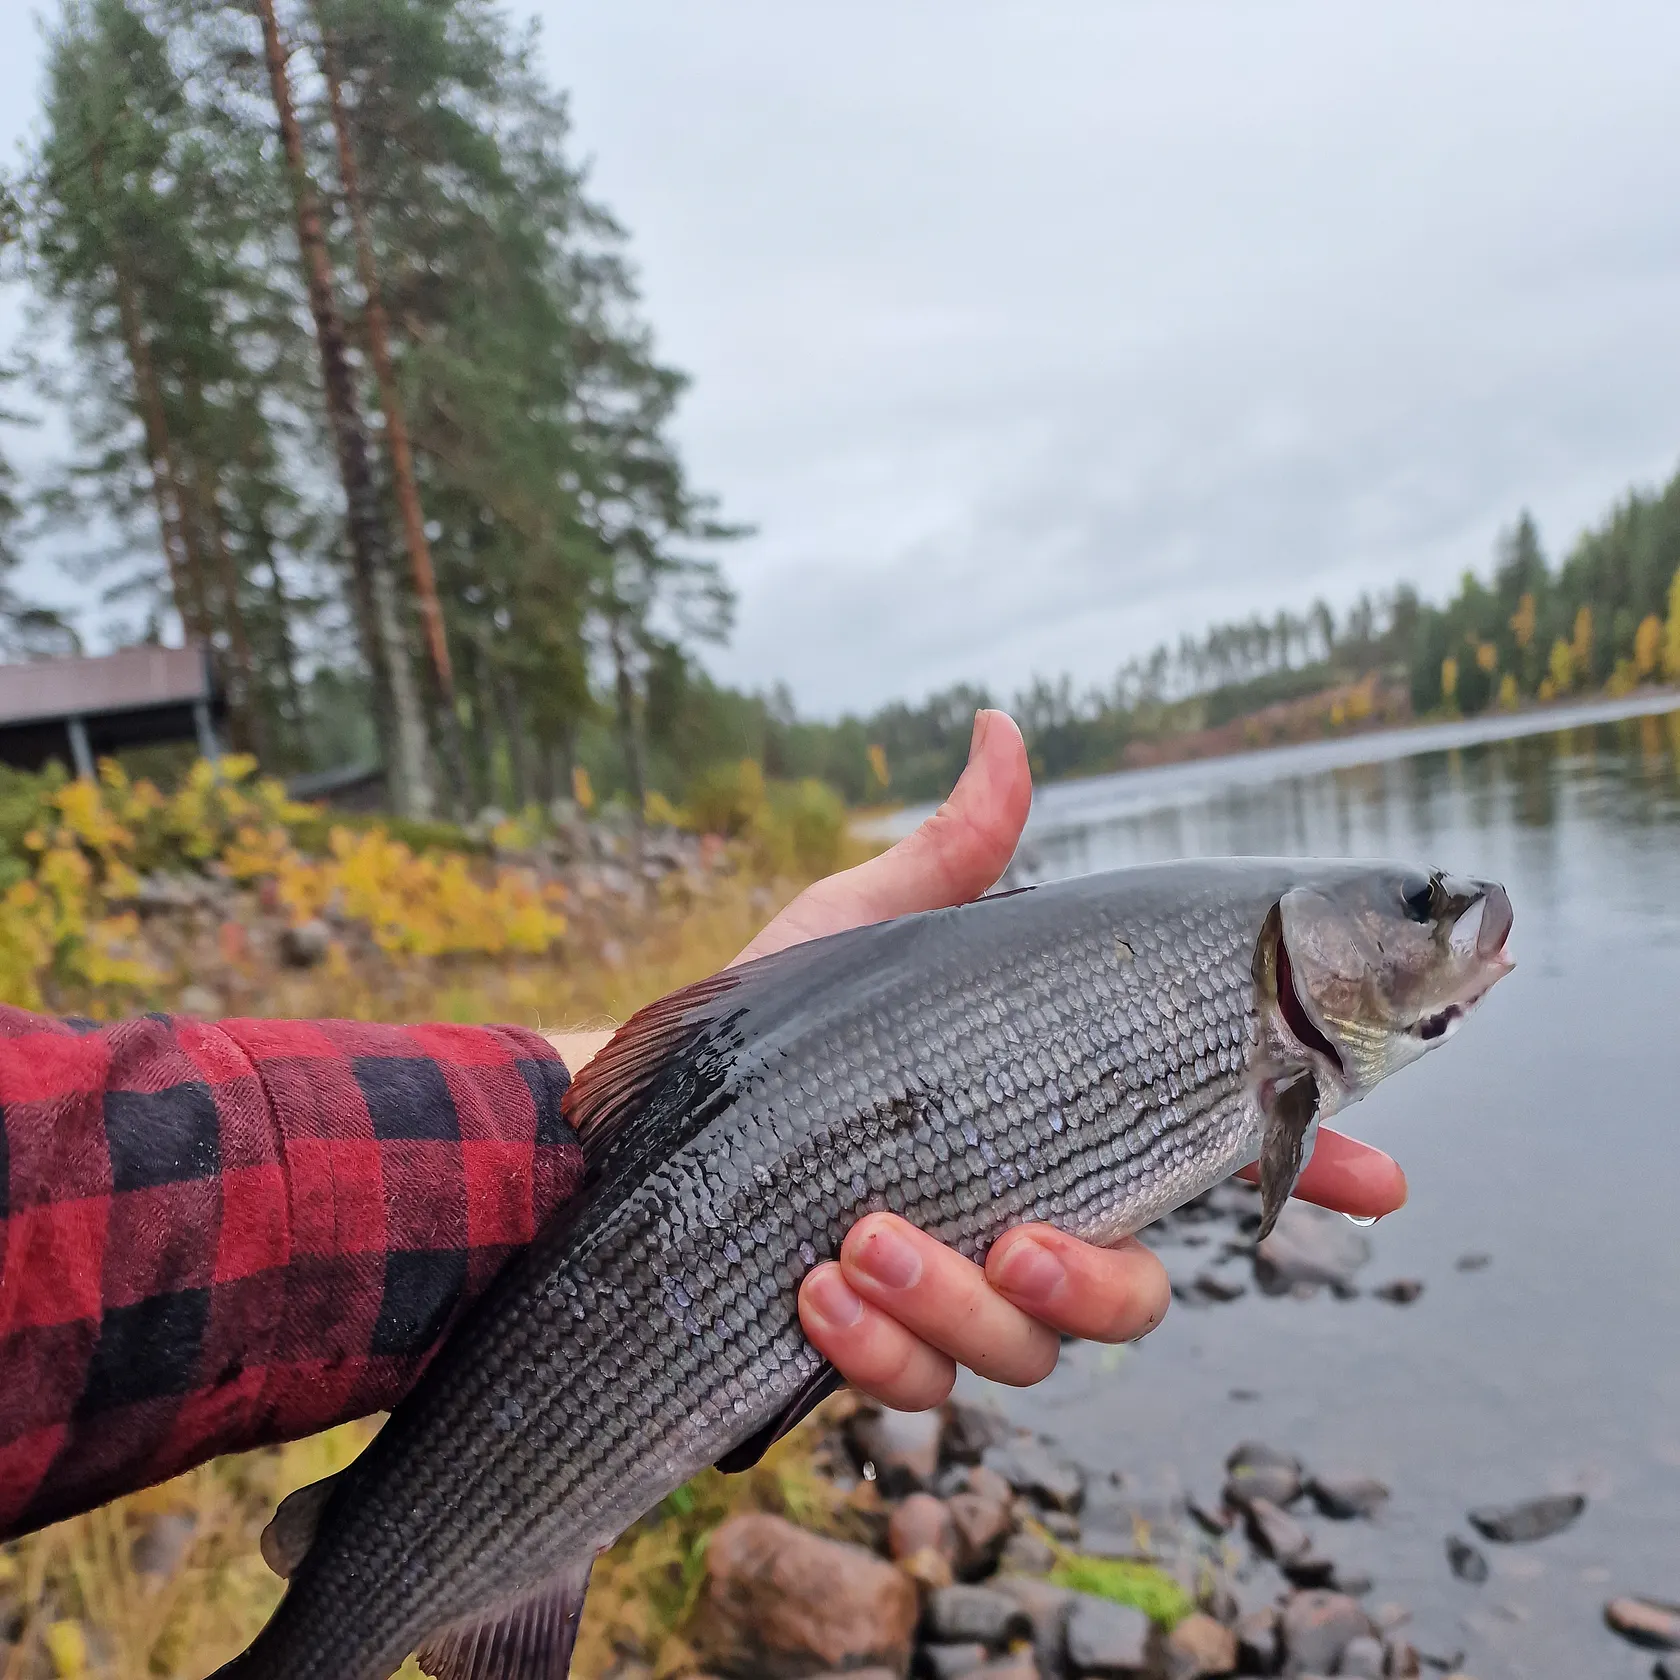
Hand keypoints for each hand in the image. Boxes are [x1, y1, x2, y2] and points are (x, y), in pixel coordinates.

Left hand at [754, 710, 1406, 1411]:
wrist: (644, 1120)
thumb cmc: (776, 1023)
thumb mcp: (866, 931)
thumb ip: (954, 856)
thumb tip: (1000, 726)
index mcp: (1050, 1121)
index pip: (1203, 1154)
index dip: (1304, 1168)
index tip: (1380, 1175)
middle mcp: (1022, 1217)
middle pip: (1134, 1297)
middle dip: (1095, 1283)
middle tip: (1021, 1235)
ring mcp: (953, 1295)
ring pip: (1029, 1357)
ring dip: (959, 1310)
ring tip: (861, 1243)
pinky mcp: (875, 1352)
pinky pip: (917, 1390)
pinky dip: (878, 1354)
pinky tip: (817, 1292)